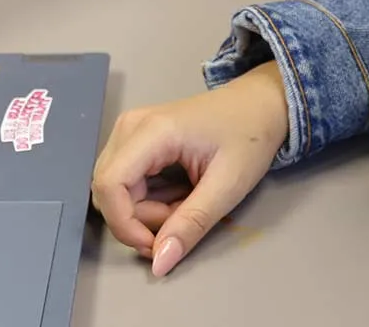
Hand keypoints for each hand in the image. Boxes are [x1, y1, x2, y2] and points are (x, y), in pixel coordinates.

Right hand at [91, 62, 289, 276]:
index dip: (124, 225)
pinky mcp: (134, 139)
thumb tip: (159, 263)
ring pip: (116, 191)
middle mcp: (130, 126)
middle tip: (184, 219)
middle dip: (140, 220)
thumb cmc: (249, 138)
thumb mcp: (227, 186)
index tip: (156, 245)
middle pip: (110, 191)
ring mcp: (129, 130)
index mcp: (152, 130)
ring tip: (187, 203)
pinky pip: (125, 183)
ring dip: (146, 211)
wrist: (259, 105)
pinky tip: (179, 194)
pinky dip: (149, 200)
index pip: (109, 185)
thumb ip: (190, 225)